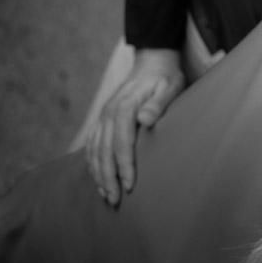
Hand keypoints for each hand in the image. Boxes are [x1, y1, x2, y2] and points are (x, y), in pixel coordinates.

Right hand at [85, 47, 183, 204]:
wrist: (152, 61)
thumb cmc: (165, 78)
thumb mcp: (170, 86)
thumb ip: (159, 103)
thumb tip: (145, 119)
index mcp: (125, 105)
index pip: (121, 140)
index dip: (124, 164)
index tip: (130, 185)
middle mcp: (109, 112)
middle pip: (104, 150)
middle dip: (108, 177)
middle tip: (115, 201)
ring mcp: (103, 116)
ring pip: (95, 150)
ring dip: (99, 175)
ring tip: (107, 197)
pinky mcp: (102, 119)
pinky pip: (91, 145)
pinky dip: (93, 164)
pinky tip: (98, 179)